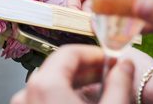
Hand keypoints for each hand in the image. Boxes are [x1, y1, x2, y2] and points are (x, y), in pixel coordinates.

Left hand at [12, 46, 134, 103]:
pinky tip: (82, 103)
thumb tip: (126, 65)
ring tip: (101, 91)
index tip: (113, 60)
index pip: (69, 53)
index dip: (96, 53)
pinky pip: (43, 100)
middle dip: (88, 69)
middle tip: (111, 74)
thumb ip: (119, 84)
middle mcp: (26, 94)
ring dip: (77, 84)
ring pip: (51, 85)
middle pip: (59, 68)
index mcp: (44, 86)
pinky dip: (63, 97)